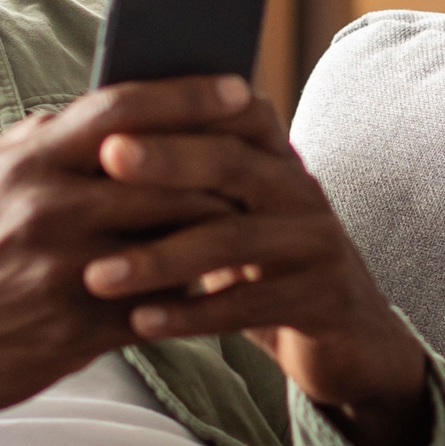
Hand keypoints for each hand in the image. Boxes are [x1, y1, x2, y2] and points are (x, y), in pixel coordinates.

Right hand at [0, 77, 270, 445]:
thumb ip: (37, 142)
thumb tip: (105, 112)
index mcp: (25, 163)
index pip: (122, 111)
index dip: (189, 96)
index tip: (241, 91)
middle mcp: (46, 210)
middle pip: (167, 176)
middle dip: (223, 172)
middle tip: (265, 168)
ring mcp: (65, 273)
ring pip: (174, 242)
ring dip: (216, 235)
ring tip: (243, 228)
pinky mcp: (78, 332)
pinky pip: (159, 306)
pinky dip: (189, 296)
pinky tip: (209, 290)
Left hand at [79, 87, 435, 445]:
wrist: (349, 341)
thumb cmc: (263, 270)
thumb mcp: (233, 217)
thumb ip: (189, 181)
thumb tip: (95, 136)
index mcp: (276, 160)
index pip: (235, 111)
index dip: (182, 104)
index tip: (117, 108)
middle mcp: (302, 191)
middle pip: (233, 162)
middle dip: (167, 157)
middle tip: (106, 158)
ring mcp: (317, 244)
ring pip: (234, 240)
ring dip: (161, 257)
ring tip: (99, 275)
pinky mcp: (324, 299)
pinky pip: (250, 305)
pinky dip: (191, 315)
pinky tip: (142, 323)